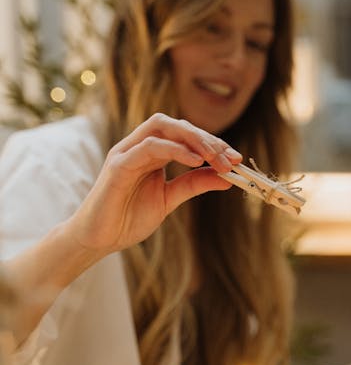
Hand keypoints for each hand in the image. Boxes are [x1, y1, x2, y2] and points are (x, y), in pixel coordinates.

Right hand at [66, 113, 241, 256]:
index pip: (185, 135)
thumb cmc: (128, 218)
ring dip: (194, 139)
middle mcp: (138, 146)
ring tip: (216, 158)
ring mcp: (126, 152)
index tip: (237, 159)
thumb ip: (194, 184)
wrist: (99, 240)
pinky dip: (173, 149)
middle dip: (207, 139)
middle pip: (176, 124)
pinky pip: (148, 147)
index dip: (212, 144)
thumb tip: (226, 176)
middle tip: (231, 159)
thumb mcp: (170, 199)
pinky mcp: (118, 165)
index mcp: (151, 152)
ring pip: (162, 127)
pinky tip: (194, 160)